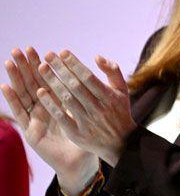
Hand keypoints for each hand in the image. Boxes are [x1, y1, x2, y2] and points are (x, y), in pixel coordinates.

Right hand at [2, 48, 98, 193]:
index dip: (44, 65)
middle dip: (26, 66)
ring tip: (10, 62)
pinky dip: (12, 100)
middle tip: (20, 49)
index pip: (49, 79)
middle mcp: (44, 109)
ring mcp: (35, 120)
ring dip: (16, 78)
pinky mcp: (30, 131)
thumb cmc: (88, 137)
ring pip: (23, 95)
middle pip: (33, 83)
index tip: (40, 50)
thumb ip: (93, 94)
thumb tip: (98, 74)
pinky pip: (20, 114)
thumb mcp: (92, 113)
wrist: (81, 163)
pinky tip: (5, 86)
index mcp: (59, 103)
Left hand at [35, 51, 135, 166]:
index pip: (88, 77)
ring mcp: (87, 121)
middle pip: (75, 86)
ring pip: (67, 99)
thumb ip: (113, 72)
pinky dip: (51, 104)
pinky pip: (61, 116)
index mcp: (109, 97)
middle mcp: (98, 108)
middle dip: (61, 69)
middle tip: (47, 56)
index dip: (74, 64)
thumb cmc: (119, 112)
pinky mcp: (77, 133)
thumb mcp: (122, 90)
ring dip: (53, 83)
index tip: (62, 52)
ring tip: (41, 68)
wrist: (121, 143)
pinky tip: (41, 92)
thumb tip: (97, 57)